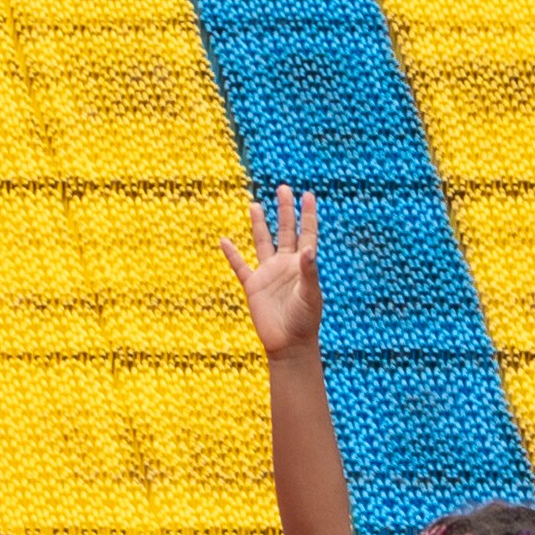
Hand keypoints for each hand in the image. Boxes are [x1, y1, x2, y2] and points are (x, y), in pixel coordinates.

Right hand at [220, 185, 323, 357]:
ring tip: (255, 204)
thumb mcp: (310, 295)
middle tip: (284, 188)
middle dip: (285, 210)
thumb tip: (308, 249)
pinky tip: (224, 240)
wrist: (289, 345)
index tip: (308, 195)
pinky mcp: (253, 286)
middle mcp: (285, 265)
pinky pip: (240, 266)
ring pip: (262, 242)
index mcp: (302, 265)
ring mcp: (268, 274)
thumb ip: (308, 271)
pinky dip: (232, 254)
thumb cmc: (305, 321)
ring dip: (259, 224)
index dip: (308, 215)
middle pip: (285, 231)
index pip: (306, 233)